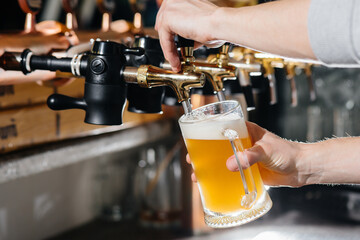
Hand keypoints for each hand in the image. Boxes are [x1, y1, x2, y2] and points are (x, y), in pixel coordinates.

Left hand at [155, 0, 218, 71]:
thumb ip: (190, 32)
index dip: (170, 31)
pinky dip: (169, 52)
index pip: (170, 15)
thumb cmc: (217, 24)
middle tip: (172, 55)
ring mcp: (170, 7)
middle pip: (163, 24)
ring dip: (169, 50)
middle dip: (167, 41)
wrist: (219, 24)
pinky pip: (165, 40)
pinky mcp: (167, 18)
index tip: (172, 44)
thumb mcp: (200, 28)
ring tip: (176, 62)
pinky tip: (175, 61)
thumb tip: (190, 42)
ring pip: (164, 33)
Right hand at [187, 122, 311, 186]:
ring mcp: (244, 157)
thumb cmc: (287, 153)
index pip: (221, 127)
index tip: (194, 139)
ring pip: (221, 160)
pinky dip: (220, 178)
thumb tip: (231, 165)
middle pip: (217, 145)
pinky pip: (230, 173)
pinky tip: (212, 184)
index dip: (206, 132)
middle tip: (191, 160)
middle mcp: (242, 143)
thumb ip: (249, 156)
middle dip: (202, 152)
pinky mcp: (247, 170)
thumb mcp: (266, 151)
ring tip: (197, 175)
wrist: (301, 169)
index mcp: (245, 131)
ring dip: (209, 167)